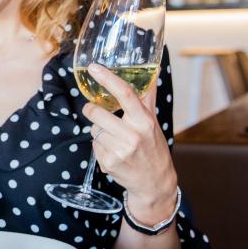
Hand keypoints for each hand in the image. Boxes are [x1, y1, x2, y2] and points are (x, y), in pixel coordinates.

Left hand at [82, 63, 177, 221]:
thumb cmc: (152, 146)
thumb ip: (148, 96)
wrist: (155, 181)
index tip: (94, 67)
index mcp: (145, 121)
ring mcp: (120, 150)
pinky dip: (99, 146)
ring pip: (93, 129)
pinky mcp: (108, 163)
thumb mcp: (152, 121)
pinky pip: (93, 145)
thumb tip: (155, 67)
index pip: (126, 94)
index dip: (108, 79)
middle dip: (92, 110)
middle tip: (95, 110)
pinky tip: (113, 152)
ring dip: (98, 131)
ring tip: (114, 138)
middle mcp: (133, 135)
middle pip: (96, 113)